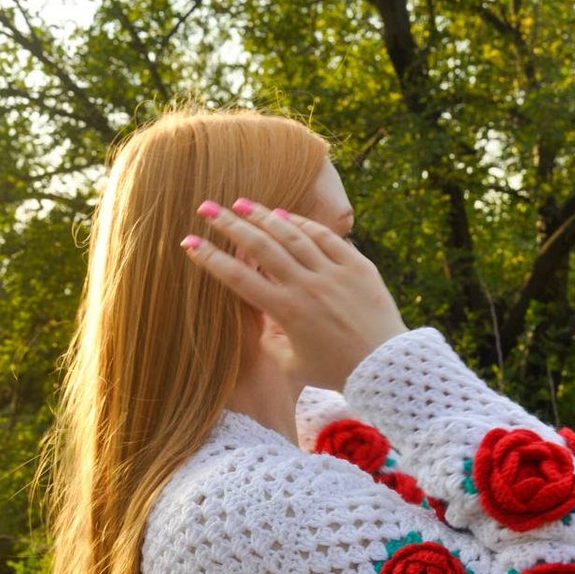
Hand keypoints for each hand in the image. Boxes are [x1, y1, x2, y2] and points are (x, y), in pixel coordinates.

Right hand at [182, 200, 406, 389]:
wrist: (385, 365)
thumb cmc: (336, 370)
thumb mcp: (293, 364)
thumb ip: (270, 339)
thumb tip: (260, 316)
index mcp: (286, 312)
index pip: (239, 278)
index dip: (211, 259)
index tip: (189, 243)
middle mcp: (306, 286)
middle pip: (261, 247)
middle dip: (229, 224)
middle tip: (206, 207)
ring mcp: (333, 273)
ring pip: (292, 235)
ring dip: (262, 216)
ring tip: (240, 203)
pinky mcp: (357, 266)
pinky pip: (325, 237)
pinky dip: (302, 224)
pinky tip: (283, 214)